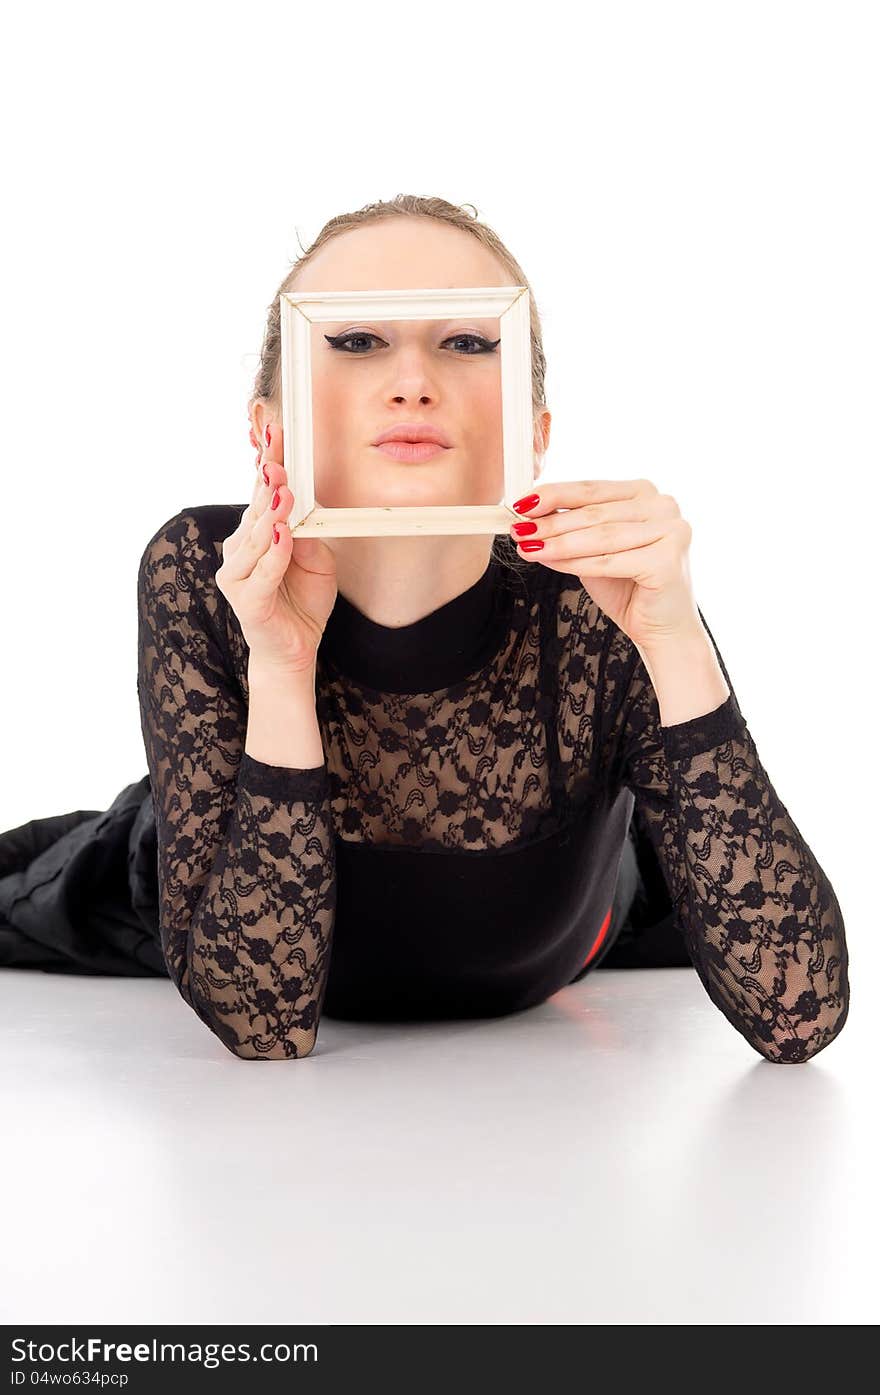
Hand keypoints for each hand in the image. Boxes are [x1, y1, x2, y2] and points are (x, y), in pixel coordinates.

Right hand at [216, 422, 337, 672]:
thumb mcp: (318, 562)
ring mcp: (238, 575)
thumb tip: (302, 516)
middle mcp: (241, 550)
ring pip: (255, 538)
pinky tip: (282, 536)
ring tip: (283, 492)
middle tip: (277, 458)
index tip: (275, 433)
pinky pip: (263, 573)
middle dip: (267, 482)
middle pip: (255, 508)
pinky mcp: (246, 601)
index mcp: (257, 535)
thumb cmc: (301, 603)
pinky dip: (274, 554)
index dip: (267, 461)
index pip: (261, 492)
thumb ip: (310, 538)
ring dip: (270, 514)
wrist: (294, 649)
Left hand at [509, 479, 703, 648]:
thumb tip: (529, 515)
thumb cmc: (629, 587)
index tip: (521, 504)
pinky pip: (609, 561)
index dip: (554, 495)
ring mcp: (672, 531)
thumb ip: (571, 528)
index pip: (592, 488)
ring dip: (557, 543)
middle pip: (594, 512)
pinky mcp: (668, 560)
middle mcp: (664, 505)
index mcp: (646, 493)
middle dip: (550, 522)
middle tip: (518, 530)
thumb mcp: (593, 549)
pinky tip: (549, 562)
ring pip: (600, 537)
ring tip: (526, 547)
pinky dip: (575, 563)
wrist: (661, 627)